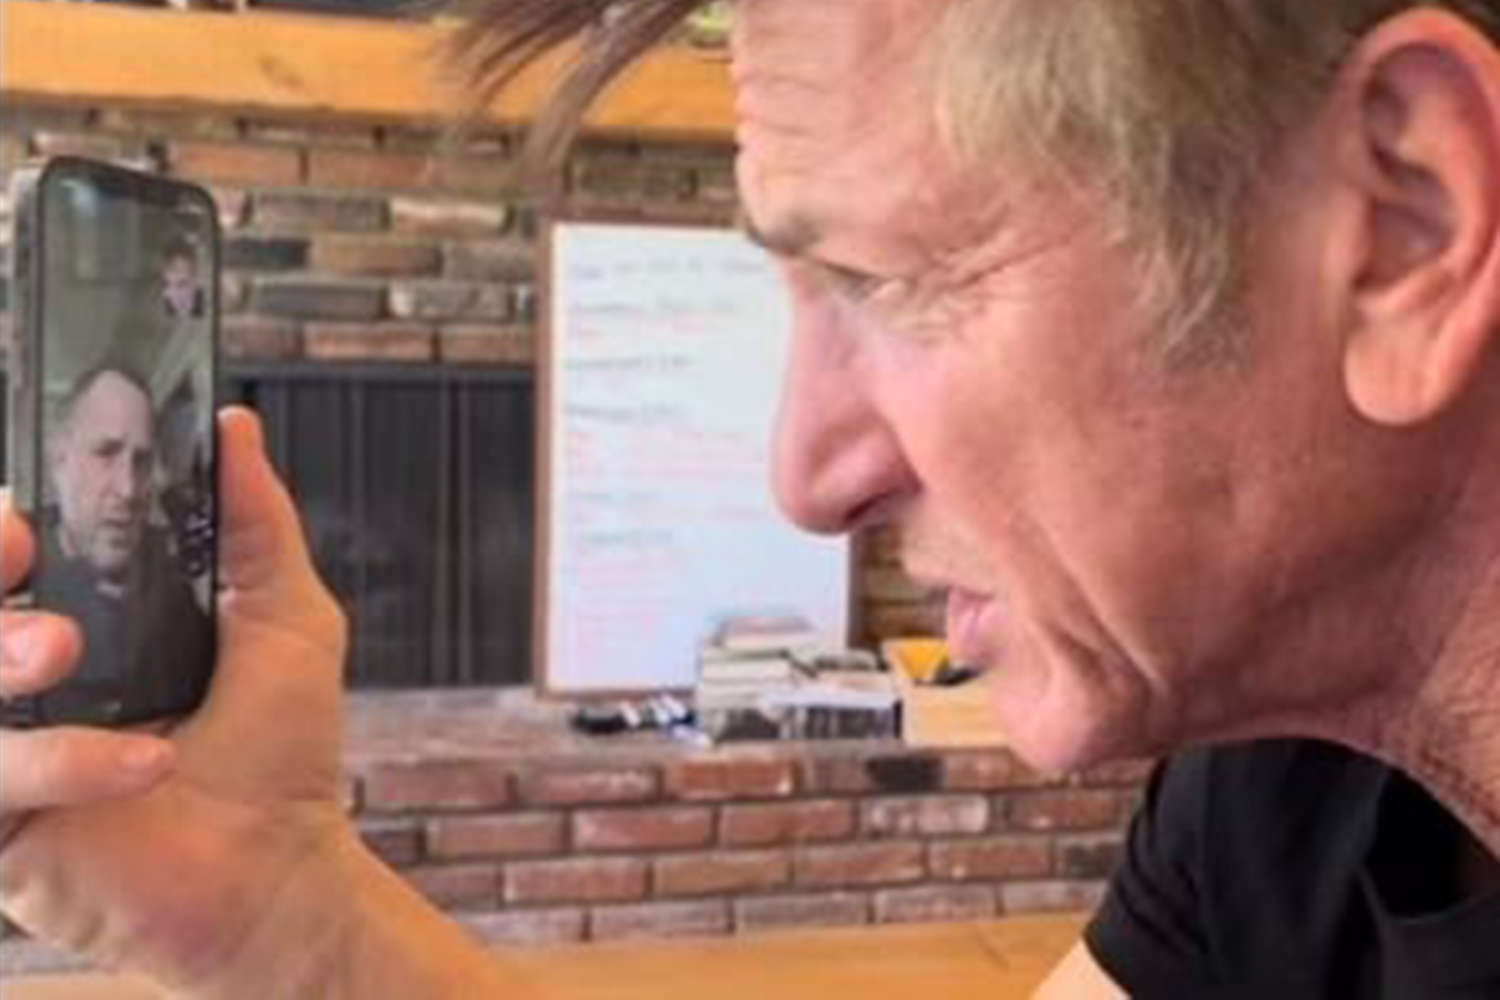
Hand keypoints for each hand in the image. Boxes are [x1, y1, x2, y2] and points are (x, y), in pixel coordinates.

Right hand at [0, 407, 351, 988]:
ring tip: (69, 655)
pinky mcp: (0, 828)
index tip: (22, 522)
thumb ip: (253, 522)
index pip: (0, 564)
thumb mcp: (284, 618)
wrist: (284, 867)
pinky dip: (55, 761)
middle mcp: (28, 685)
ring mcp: (7, 756)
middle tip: (20, 561)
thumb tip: (234, 426)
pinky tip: (142, 763)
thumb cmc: (281, 750)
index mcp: (80, 627)